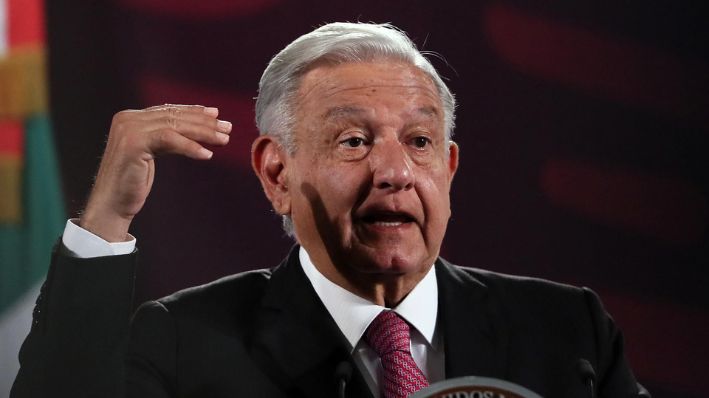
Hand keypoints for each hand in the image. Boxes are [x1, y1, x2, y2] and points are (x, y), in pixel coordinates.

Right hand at [80, 104, 231, 241]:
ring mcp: (129, 129)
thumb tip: (194, 131)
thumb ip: (166, 138)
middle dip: (204, 122)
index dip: (194, 111)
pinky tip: (207, 154)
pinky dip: (190, 146)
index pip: (168, 110)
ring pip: (174, 125)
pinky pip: (169, 139)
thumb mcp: (152, 154)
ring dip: (203, 132)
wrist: (111, 204)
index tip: (216, 114)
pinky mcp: (134, 143)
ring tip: (223, 139)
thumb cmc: (133, 183)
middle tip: (227, 128)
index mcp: (131, 118)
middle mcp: (128, 119)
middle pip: (174, 116)